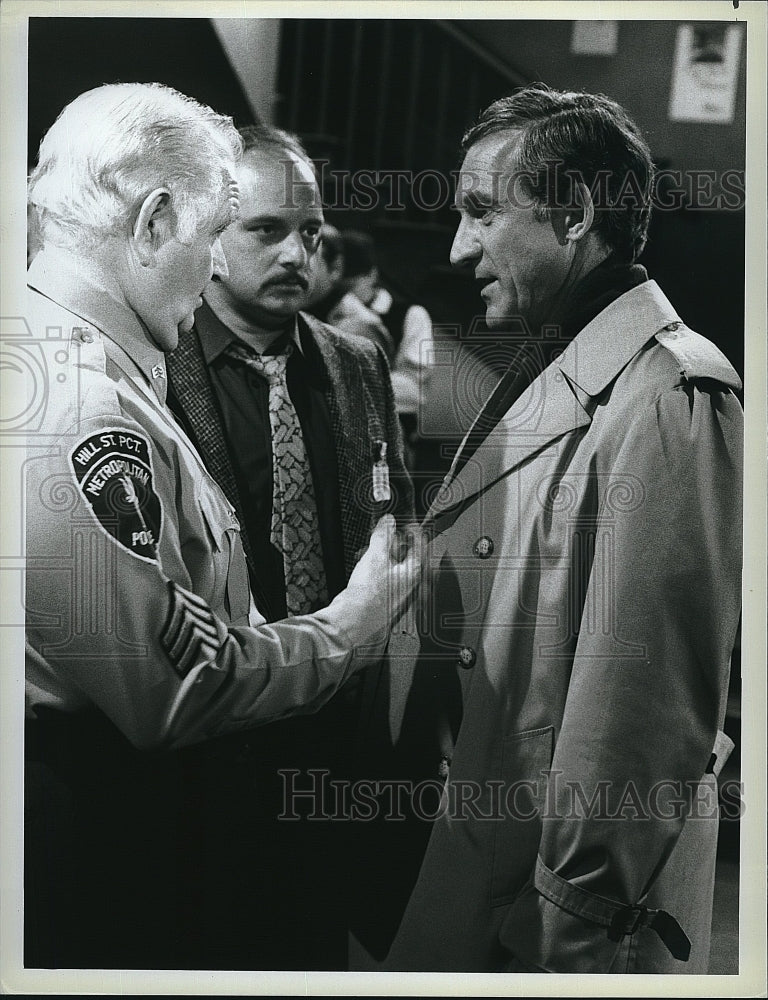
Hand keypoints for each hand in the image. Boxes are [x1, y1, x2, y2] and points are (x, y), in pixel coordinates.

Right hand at [339, 515, 420, 634]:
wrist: (353, 618)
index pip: (420, 544)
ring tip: (372, 547)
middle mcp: (409, 582)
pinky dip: (377, 565)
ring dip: (384, 552)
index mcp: (414, 571)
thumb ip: (383, 535)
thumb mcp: (376, 556)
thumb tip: (388, 521)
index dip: (412, 529)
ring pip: (395, 564)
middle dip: (395, 541)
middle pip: (408, 554)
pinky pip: (384, 574)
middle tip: (386, 532)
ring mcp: (397, 590)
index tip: (405, 522)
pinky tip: (366, 562)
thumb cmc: (369, 596)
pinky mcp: (384, 595)